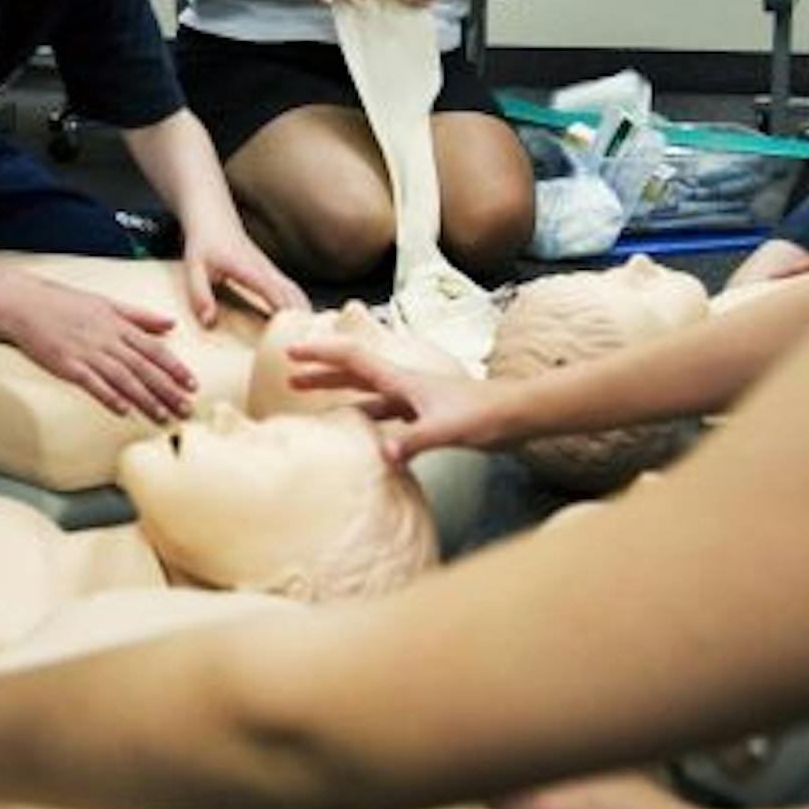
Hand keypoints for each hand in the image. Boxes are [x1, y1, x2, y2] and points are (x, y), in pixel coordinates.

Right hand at [5, 275, 197, 422]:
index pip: (155, 349)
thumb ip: (140, 316)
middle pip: (144, 367)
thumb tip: (171, 323)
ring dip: (145, 398)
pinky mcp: (67, 364)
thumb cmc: (66, 304)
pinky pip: (92, 383)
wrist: (25, 304)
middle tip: (187, 409)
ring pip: (123, 378)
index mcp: (119, 324)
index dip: (175, 367)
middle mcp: (107, 339)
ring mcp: (87, 352)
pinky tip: (123, 409)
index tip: (193, 384)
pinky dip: (109, 395)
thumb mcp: (107, 303)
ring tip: (162, 415)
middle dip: (168, 389)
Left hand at [176, 220, 308, 327]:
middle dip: (303, 319)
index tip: (294, 335)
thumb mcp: (194, 267)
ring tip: (311, 340)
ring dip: (305, 312)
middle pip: (293, 295)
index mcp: (249, 270)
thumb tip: (209, 322)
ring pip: (296, 292)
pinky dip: (299, 306)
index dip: (286, 313)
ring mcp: (270, 270)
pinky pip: (290, 290)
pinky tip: (301, 323)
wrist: (213, 216)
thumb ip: (200, 294)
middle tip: (310, 346)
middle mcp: (265, 270)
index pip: (274, 293)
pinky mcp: (270, 271)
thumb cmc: (203, 242)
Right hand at [284, 331, 497, 462]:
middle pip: (354, 373)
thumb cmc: (486, 415)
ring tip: (311, 399)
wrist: (519, 415)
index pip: (353, 360)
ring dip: (338, 394)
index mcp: (403, 381)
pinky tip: (359, 435)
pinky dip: (366, 420)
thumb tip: (383, 455)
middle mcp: (405, 385)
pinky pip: (385, 416)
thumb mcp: (448, 429)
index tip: (291, 352)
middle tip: (289, 376)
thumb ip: (415, 441)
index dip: (321, 354)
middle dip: (321, 372)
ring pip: (366, 395)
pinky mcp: (425, 417)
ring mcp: (415, 401)